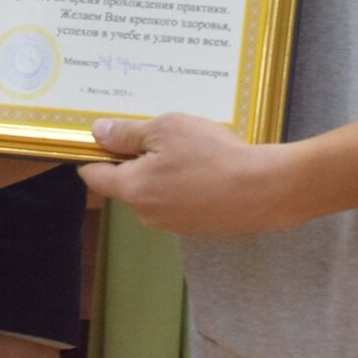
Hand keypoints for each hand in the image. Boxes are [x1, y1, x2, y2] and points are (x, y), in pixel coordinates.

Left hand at [74, 114, 297, 235]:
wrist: (265, 189)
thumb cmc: (212, 154)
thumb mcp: (167, 129)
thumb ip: (128, 133)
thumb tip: (98, 133)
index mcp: (133, 189)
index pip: (94, 176)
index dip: (92, 154)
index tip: (104, 137)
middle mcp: (147, 214)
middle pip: (126, 183)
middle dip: (136, 160)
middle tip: (162, 135)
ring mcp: (173, 225)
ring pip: (154, 192)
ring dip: (162, 172)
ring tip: (191, 150)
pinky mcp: (197, 228)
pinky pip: (178, 201)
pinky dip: (184, 185)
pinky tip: (207, 169)